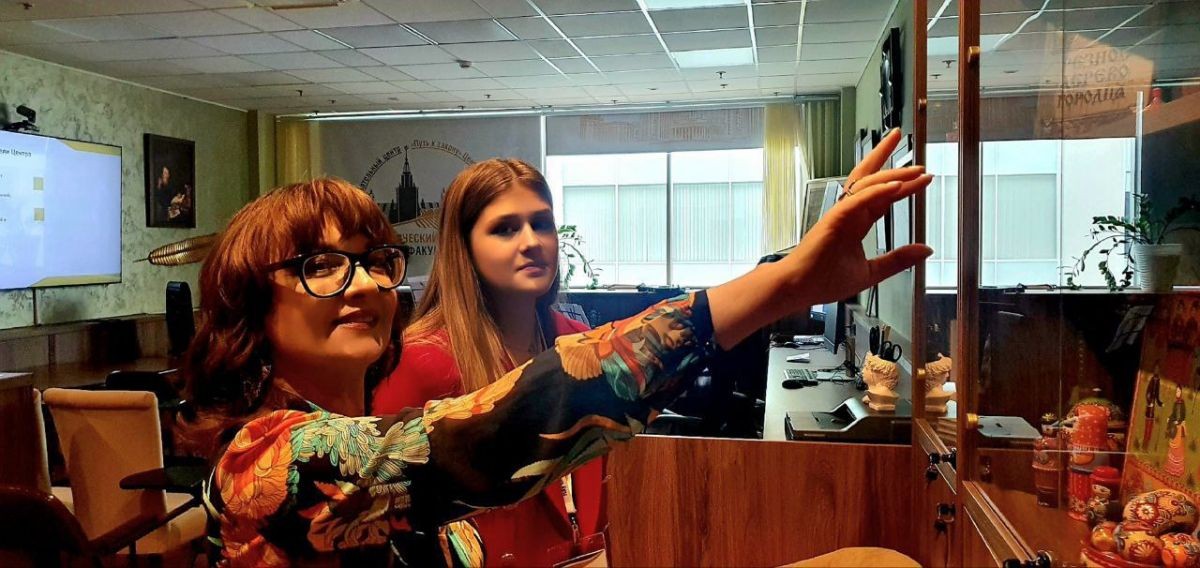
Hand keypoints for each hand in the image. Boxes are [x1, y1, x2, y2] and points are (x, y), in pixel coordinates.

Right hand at [706, 128, 932, 348]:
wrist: (799, 288)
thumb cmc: (823, 280)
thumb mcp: (871, 272)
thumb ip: (898, 260)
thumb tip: (925, 249)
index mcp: (855, 223)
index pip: (882, 197)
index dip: (902, 185)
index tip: (922, 177)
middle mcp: (849, 213)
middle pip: (870, 178)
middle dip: (887, 158)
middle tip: (904, 142)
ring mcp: (841, 214)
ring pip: (868, 185)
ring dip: (892, 175)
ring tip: (915, 170)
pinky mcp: (834, 219)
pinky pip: (857, 200)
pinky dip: (876, 191)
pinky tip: (895, 187)